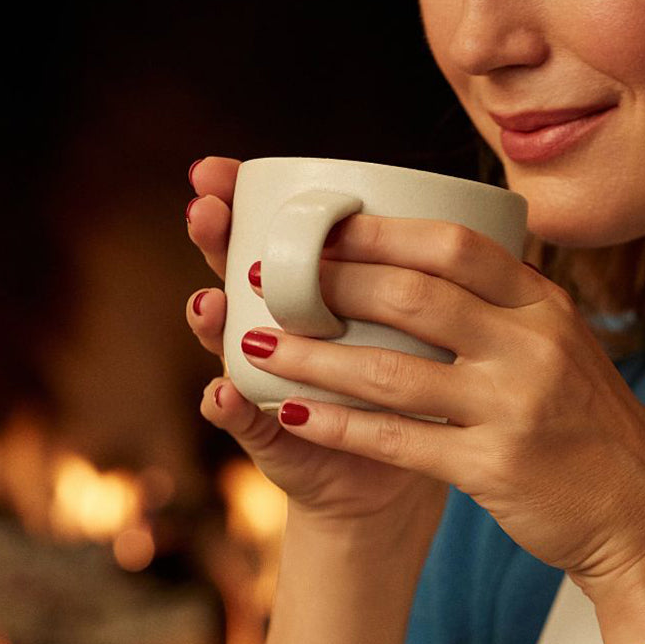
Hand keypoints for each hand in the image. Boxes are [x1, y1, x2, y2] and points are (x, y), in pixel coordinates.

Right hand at [184, 157, 448, 538]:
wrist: (395, 475)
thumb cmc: (410, 386)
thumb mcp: (416, 326)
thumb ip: (414, 273)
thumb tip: (440, 200)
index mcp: (311, 292)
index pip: (265, 234)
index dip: (237, 200)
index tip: (218, 168)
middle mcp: (279, 329)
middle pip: (235, 274)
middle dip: (216, 241)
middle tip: (205, 212)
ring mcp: (268, 382)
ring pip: (226, 341)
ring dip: (210, 319)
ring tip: (207, 300)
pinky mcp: (272, 437)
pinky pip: (245, 420)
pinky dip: (230, 408)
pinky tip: (223, 393)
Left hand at [239, 213, 644, 585]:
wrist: (641, 511)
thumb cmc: (589, 425)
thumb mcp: (562, 347)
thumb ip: (503, 308)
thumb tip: (425, 265)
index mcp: (545, 307)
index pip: (455, 246)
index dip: (379, 231)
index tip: (321, 225)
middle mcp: (533, 346)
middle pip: (415, 295)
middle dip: (331, 282)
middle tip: (267, 277)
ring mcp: (515, 407)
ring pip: (394, 370)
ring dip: (314, 355)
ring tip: (254, 343)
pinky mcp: (495, 468)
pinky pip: (400, 440)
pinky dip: (339, 425)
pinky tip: (292, 414)